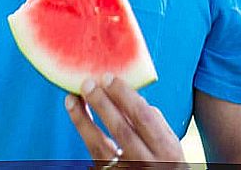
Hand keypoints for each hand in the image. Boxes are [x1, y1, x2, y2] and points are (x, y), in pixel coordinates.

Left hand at [65, 75, 185, 165]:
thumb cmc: (163, 160)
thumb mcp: (168, 143)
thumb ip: (153, 121)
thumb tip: (129, 93)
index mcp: (167, 150)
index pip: (144, 118)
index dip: (124, 96)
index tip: (108, 78)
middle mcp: (148, 163)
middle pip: (121, 130)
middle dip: (102, 104)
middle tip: (87, 84)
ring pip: (101, 145)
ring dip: (84, 118)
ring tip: (72, 98)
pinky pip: (94, 153)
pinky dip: (83, 131)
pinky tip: (75, 114)